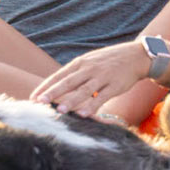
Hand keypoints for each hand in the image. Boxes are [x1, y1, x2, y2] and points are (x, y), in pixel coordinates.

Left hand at [31, 41, 149, 116]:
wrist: (136, 55)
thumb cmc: (109, 62)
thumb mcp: (89, 62)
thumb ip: (74, 74)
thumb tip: (56, 88)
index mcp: (80, 63)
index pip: (58, 75)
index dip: (45, 87)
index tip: (33, 98)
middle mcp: (89, 69)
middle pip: (68, 82)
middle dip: (52, 93)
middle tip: (39, 102)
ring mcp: (102, 77)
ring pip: (84, 90)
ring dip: (71, 101)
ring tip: (59, 110)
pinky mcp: (115, 86)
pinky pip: (102, 97)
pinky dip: (92, 106)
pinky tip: (83, 114)